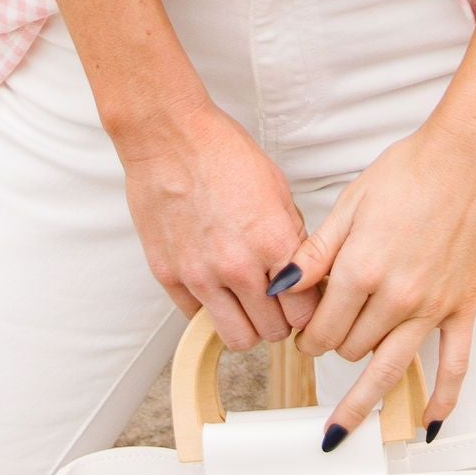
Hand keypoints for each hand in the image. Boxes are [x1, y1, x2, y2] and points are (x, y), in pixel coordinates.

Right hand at [118, 99, 307, 348]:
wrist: (169, 135)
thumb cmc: (222, 151)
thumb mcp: (277, 187)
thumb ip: (292, 236)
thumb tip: (302, 271)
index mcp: (273, 241)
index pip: (305, 311)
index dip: (307, 308)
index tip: (301, 302)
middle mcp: (238, 266)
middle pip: (274, 331)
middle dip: (279, 320)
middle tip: (274, 302)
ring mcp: (201, 275)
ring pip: (238, 339)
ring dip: (247, 325)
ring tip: (244, 303)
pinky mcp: (169, 276)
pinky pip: (197, 318)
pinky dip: (208, 310)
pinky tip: (213, 286)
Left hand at [283, 116, 475, 440]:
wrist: (468, 157)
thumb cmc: (409, 170)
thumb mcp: (350, 203)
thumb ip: (315, 252)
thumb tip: (281, 288)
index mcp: (361, 269)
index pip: (321, 326)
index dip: (306, 333)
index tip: (303, 331)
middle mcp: (396, 297)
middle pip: (350, 349)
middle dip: (332, 347)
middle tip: (327, 338)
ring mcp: (432, 308)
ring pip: (389, 371)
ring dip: (362, 400)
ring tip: (341, 429)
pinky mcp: (463, 308)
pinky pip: (454, 366)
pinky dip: (442, 402)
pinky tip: (428, 426)